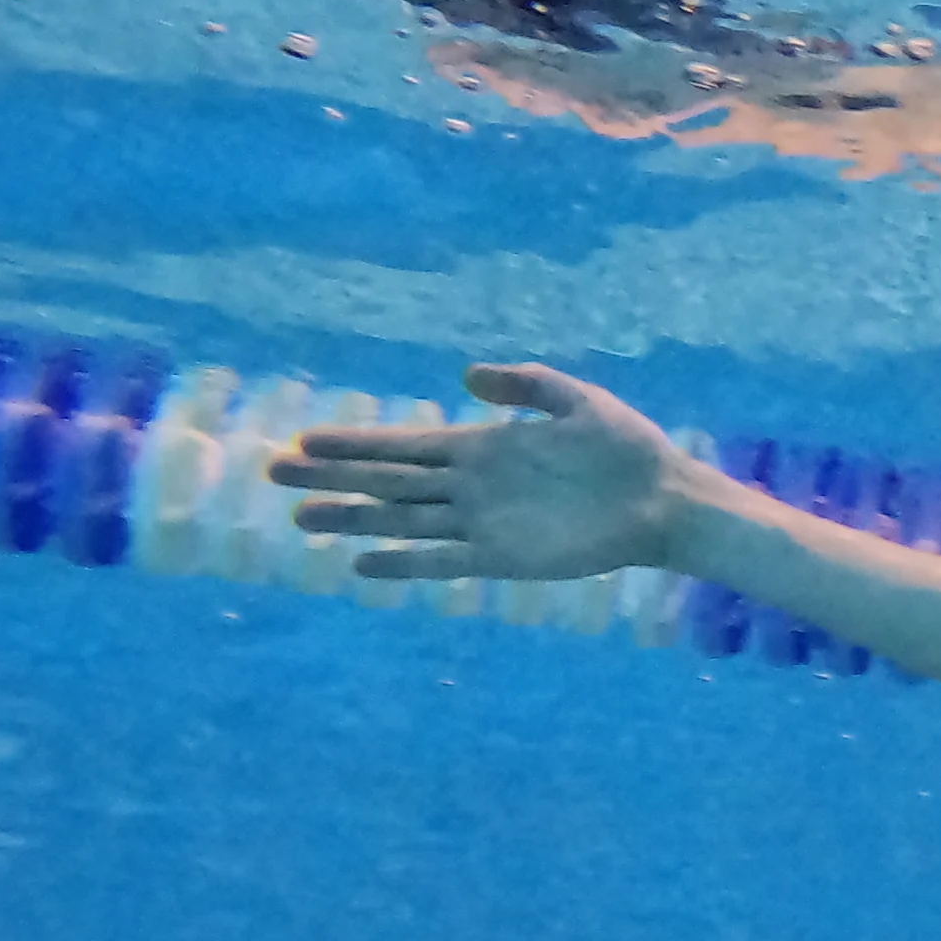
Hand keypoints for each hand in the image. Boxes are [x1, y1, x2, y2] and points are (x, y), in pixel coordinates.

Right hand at [267, 363, 695, 582]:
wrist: (665, 499)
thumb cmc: (627, 448)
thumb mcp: (577, 400)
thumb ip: (524, 384)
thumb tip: (464, 375)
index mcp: (484, 446)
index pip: (405, 444)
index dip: (356, 442)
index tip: (306, 439)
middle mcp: (472, 486)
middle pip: (389, 480)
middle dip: (334, 477)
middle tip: (275, 475)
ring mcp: (483, 523)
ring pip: (402, 520)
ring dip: (353, 519)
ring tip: (301, 519)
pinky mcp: (504, 557)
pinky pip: (442, 561)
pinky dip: (404, 564)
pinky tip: (362, 565)